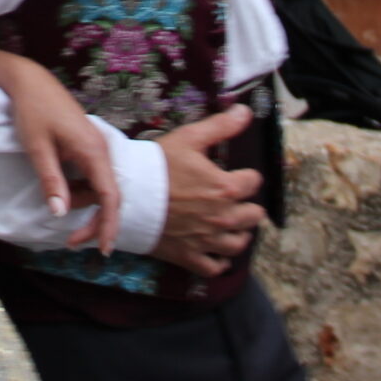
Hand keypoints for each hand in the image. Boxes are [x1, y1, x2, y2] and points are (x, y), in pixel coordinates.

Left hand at [0, 47, 122, 251]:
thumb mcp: (37, 148)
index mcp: (93, 151)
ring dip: (84, 204)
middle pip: (109, 195)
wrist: (30, 80)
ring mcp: (96, 146)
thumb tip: (61, 214)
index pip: (109, 196)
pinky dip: (80, 190)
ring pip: (99, 186)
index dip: (108, 224)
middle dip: (96, 222)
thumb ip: (51, 181)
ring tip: (56, 204)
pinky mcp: (87, 145)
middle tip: (73, 243)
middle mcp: (101, 149)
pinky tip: (61, 190)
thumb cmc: (32, 111)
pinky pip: (91, 175)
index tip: (104, 249)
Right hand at [151, 106, 264, 277]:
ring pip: (239, 244)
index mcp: (225, 188)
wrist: (127, 197)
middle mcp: (222, 217)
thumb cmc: (156, 167)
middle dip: (248, 206)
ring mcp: (206, 240)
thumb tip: (245, 112)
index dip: (247, 176)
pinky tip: (218, 254)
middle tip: (236, 200)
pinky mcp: (189, 256)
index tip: (239, 175)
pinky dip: (220, 262)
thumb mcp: (188, 139)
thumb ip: (220, 126)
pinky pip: (215, 268)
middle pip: (254, 216)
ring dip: (239, 234)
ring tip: (233, 226)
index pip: (254, 182)